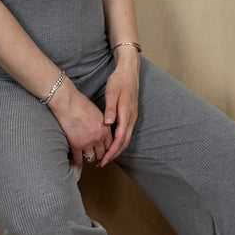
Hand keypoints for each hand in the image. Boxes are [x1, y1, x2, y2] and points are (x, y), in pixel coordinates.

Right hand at [50, 81, 115, 168]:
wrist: (68, 103)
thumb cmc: (81, 104)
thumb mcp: (98, 114)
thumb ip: (102, 124)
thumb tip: (102, 132)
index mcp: (105, 129)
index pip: (110, 145)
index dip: (107, 150)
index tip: (103, 151)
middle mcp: (98, 137)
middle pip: (102, 153)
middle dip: (99, 155)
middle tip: (95, 156)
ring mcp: (87, 142)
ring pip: (91, 157)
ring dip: (88, 157)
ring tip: (86, 156)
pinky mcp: (76, 145)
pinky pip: (79, 159)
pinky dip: (78, 160)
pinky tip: (76, 158)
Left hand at [98, 52, 139, 166]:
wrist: (129, 71)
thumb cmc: (119, 81)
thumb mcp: (112, 93)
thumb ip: (110, 109)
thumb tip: (108, 124)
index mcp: (127, 114)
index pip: (120, 138)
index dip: (112, 151)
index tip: (104, 160)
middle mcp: (132, 118)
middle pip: (124, 142)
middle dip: (114, 154)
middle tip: (102, 163)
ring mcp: (132, 117)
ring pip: (126, 138)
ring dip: (117, 149)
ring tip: (105, 156)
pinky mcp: (131, 115)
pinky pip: (126, 132)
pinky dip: (119, 141)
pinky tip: (111, 142)